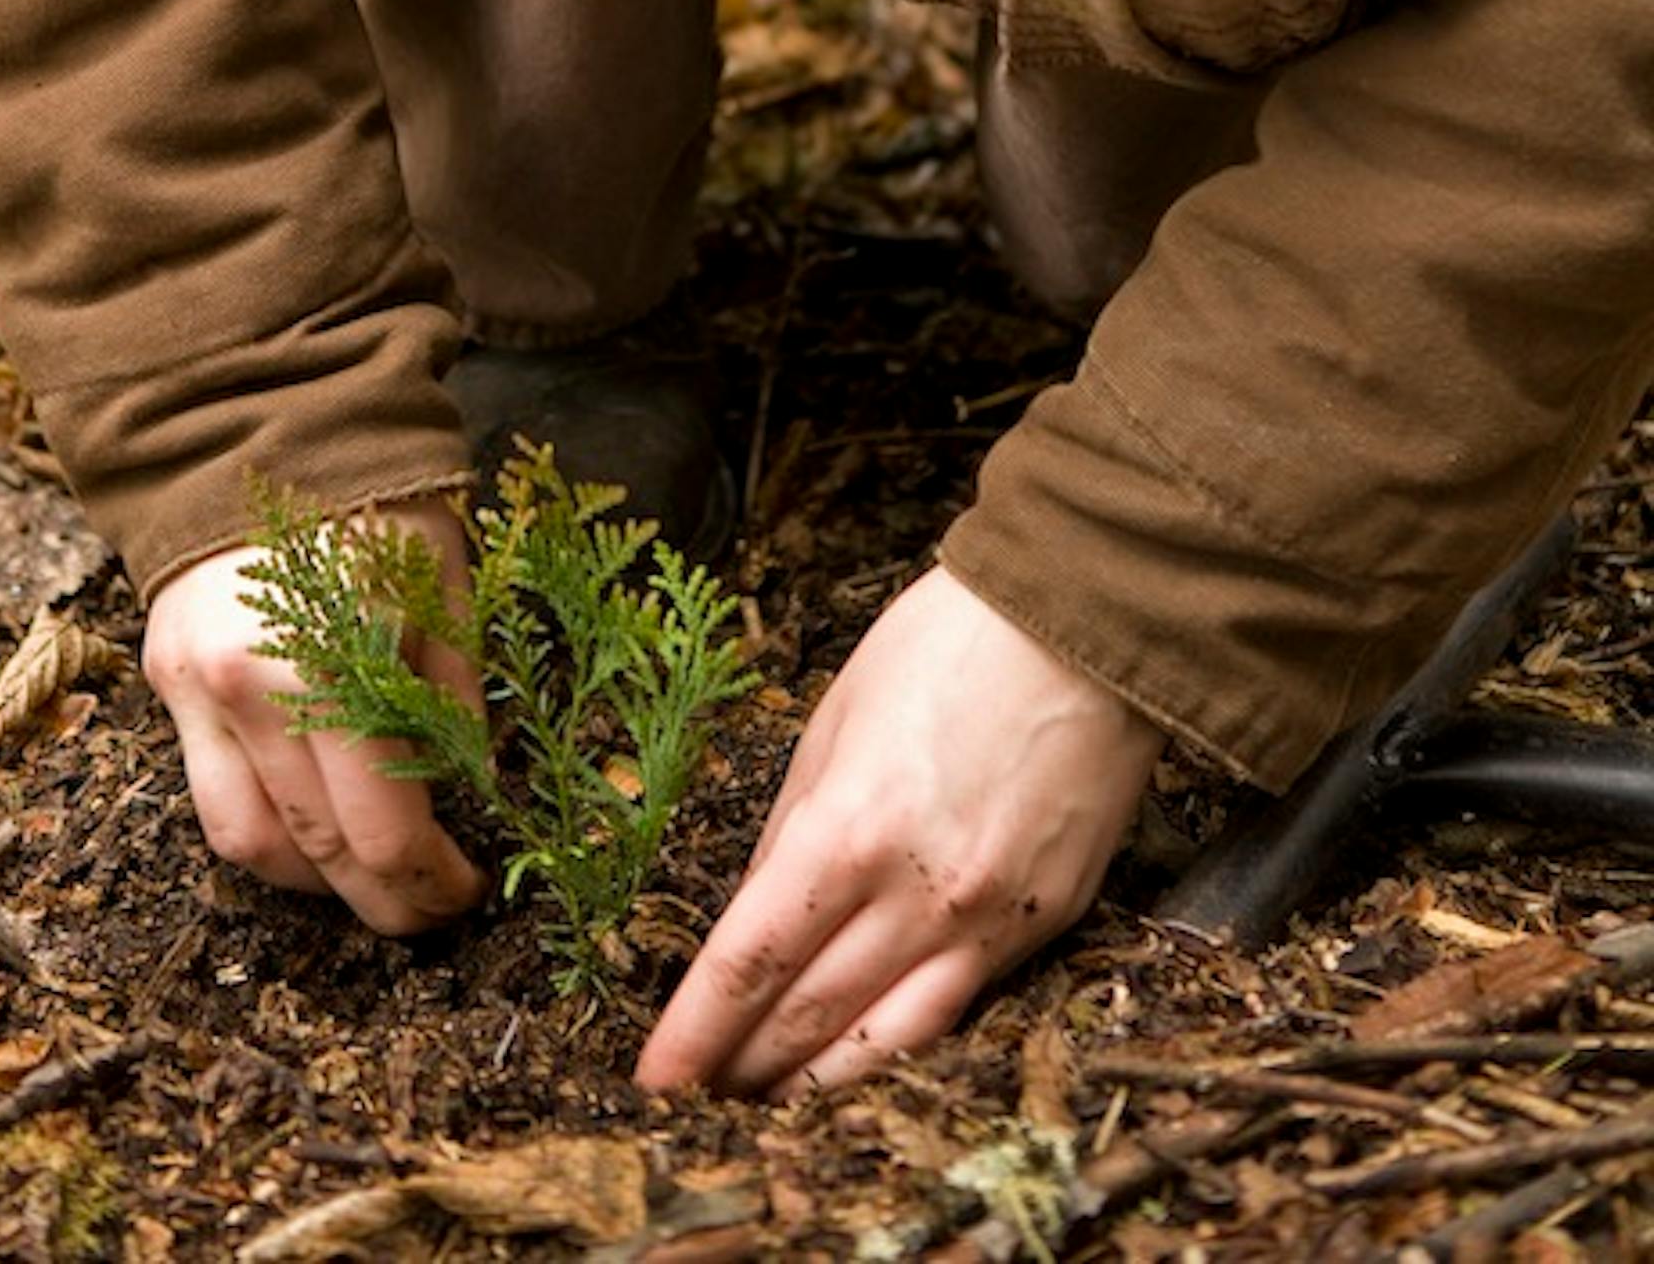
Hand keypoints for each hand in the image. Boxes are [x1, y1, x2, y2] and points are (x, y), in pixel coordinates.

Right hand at [143, 496, 487, 935]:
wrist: (262, 425)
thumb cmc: (376, 503)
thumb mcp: (446, 591)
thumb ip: (456, 703)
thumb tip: (472, 798)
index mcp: (334, 663)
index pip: (381, 831)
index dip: (431, 882)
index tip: (469, 890)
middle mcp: (250, 692)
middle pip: (318, 852)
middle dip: (382, 900)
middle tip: (429, 906)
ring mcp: (195, 692)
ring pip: (249, 845)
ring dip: (315, 882)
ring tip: (368, 875)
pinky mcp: (165, 683)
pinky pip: (211, 798)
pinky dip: (265, 834)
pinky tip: (311, 827)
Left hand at [638, 566, 1162, 1096]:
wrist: (1086, 625)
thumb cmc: (947, 646)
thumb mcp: (835, 721)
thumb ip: (791, 828)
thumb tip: (752, 915)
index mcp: (850, 829)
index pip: (749, 962)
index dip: (694, 1034)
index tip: (653, 1082)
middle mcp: (919, 894)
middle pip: (808, 1016)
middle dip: (742, 1071)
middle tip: (694, 1108)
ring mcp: (989, 921)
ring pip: (887, 1045)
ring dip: (816, 1089)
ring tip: (766, 1114)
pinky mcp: (1044, 927)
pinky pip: (959, 1012)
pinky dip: (901, 1052)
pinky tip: (865, 1067)